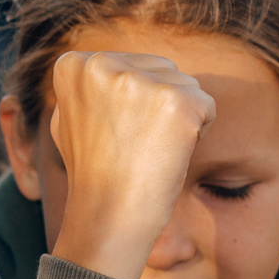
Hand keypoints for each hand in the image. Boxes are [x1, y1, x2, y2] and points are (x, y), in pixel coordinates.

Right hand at [44, 52, 216, 278]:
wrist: (108, 215)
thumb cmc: (93, 172)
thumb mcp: (71, 117)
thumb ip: (89, 86)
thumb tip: (98, 66)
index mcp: (75, 65)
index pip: (130, 65)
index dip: (128, 102)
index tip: (110, 133)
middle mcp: (104, 63)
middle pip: (160, 69)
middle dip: (157, 104)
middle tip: (132, 144)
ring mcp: (141, 80)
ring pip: (185, 85)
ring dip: (178, 118)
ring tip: (148, 149)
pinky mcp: (178, 101)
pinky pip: (207, 106)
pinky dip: (198, 132)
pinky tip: (169, 153)